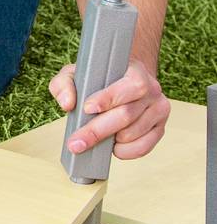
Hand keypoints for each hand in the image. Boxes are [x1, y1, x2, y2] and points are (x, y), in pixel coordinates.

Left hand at [49, 57, 170, 161]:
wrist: (125, 82)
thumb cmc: (99, 79)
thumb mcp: (77, 73)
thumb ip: (64, 84)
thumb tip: (67, 103)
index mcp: (136, 72)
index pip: (129, 86)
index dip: (108, 99)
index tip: (87, 108)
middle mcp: (152, 90)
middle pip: (126, 115)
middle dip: (98, 131)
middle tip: (76, 143)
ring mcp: (158, 110)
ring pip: (133, 133)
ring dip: (110, 140)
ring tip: (93, 140)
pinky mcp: (159, 129)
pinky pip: (143, 147)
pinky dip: (125, 151)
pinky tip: (112, 146)